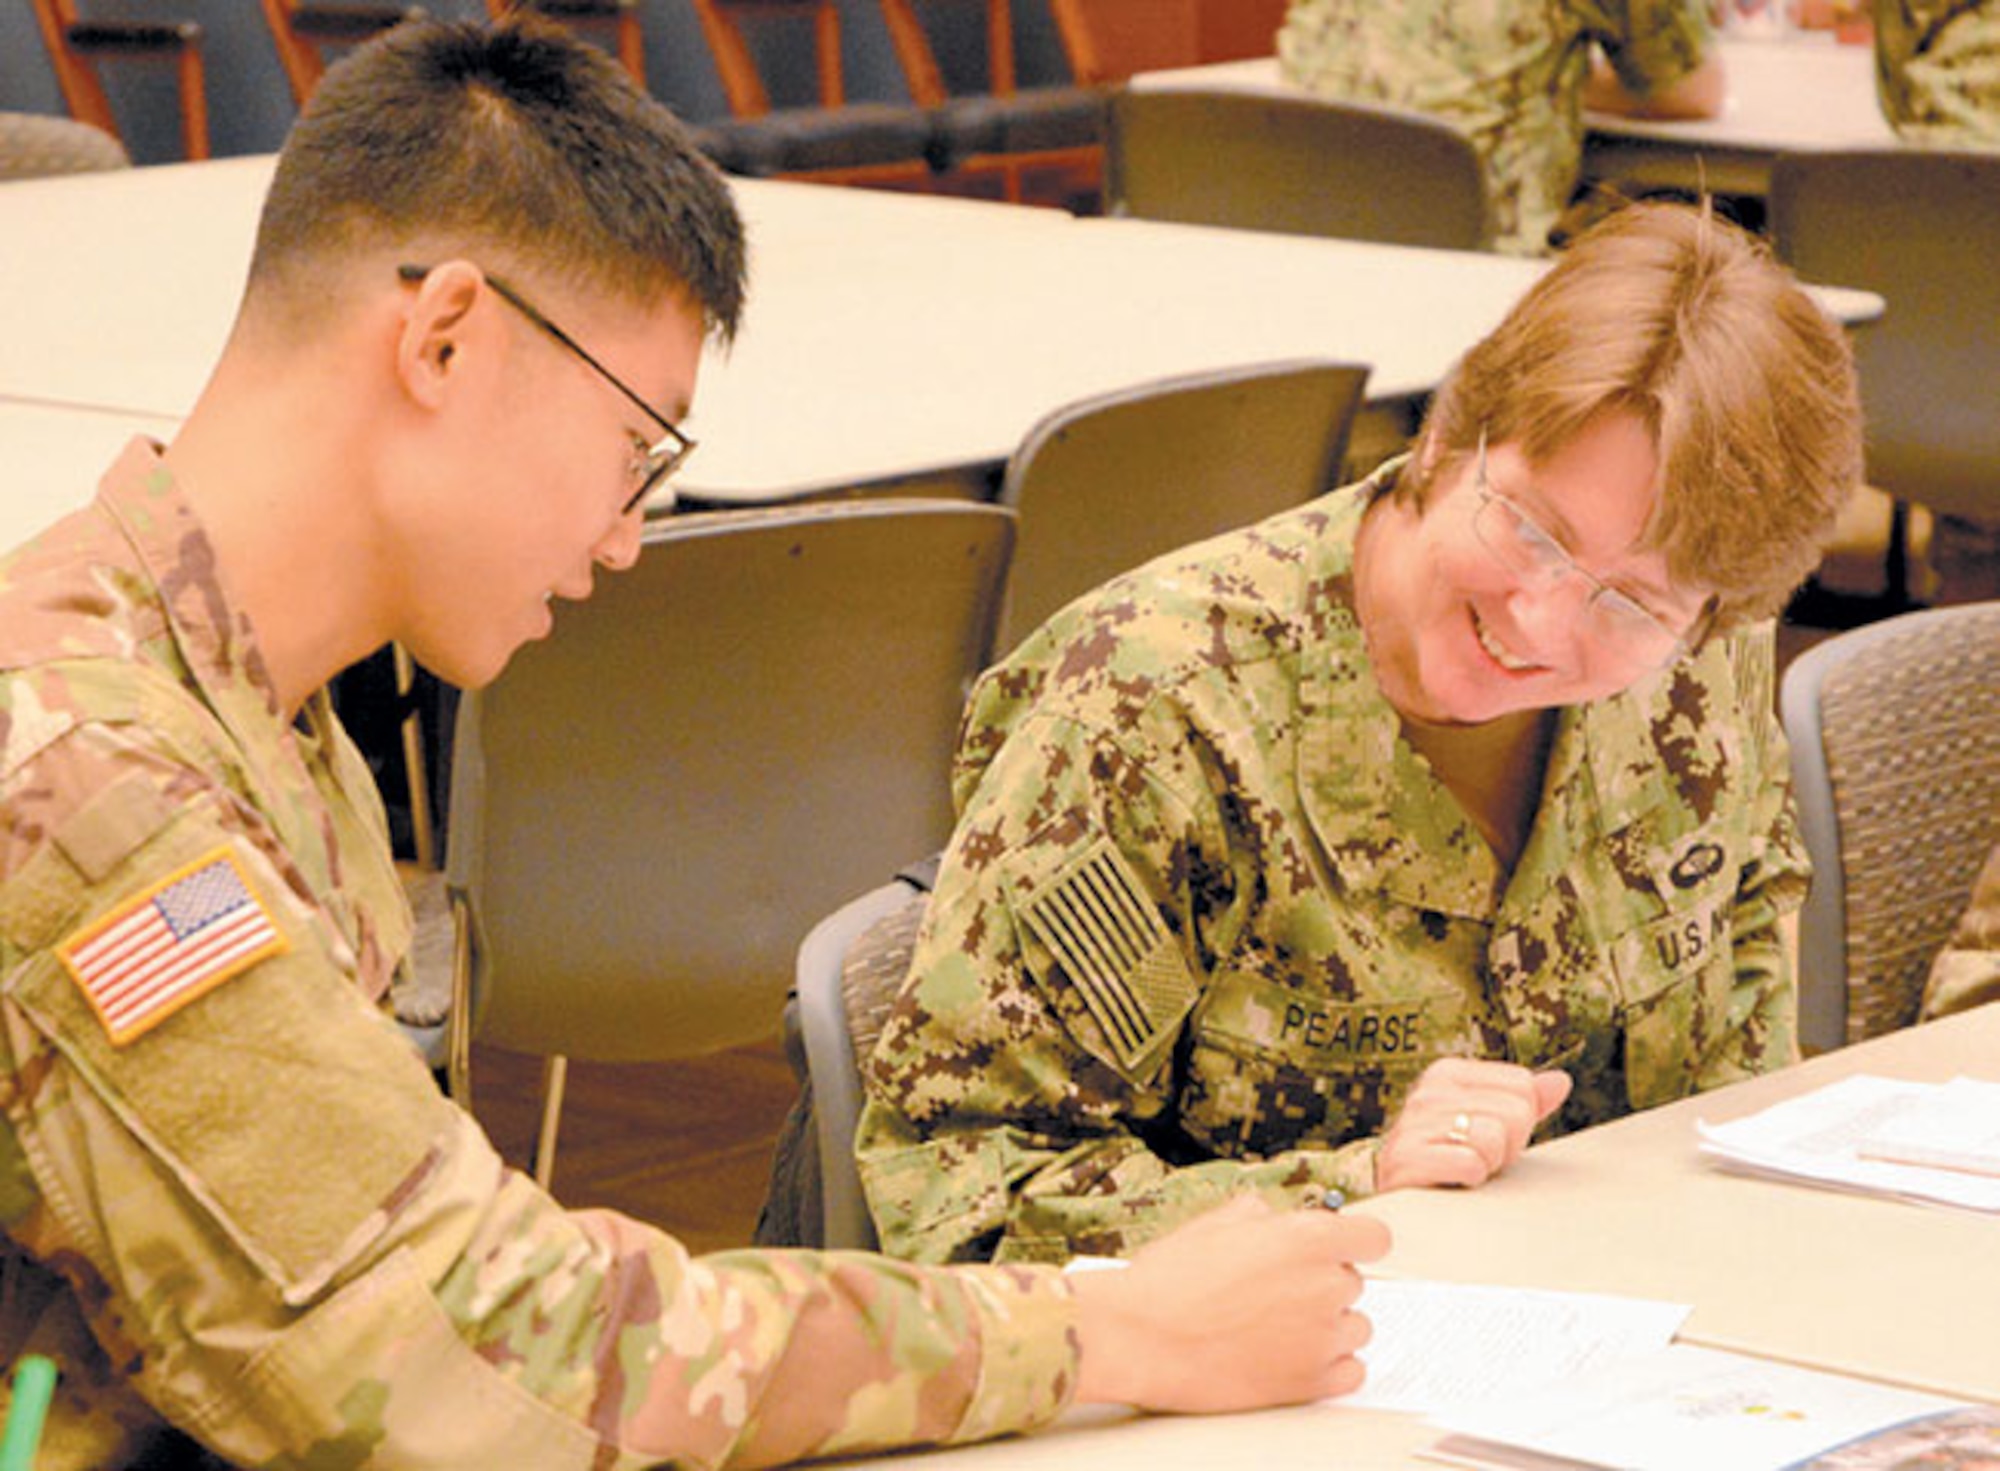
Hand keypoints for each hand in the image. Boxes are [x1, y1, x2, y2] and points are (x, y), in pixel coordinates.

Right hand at [1070, 1194, 1390, 1411]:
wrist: (1142, 1336)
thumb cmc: (1170, 1280)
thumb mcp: (1215, 1222)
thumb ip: (1264, 1215)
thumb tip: (1276, 1218)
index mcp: (1308, 1239)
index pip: (1374, 1237)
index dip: (1354, 1241)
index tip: (1341, 1249)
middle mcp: (1325, 1286)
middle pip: (1354, 1282)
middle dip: (1323, 1283)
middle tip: (1278, 1290)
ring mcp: (1322, 1338)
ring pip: (1355, 1327)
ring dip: (1328, 1325)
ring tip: (1279, 1324)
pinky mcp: (1312, 1382)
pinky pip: (1351, 1371)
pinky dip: (1331, 1364)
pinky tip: (1294, 1353)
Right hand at [1375, 1057, 1571, 1192]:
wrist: (1406, 1203)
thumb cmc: (1452, 1162)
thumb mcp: (1492, 1126)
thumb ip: (1526, 1102)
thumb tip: (1561, 1081)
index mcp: (1448, 1073)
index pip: (1523, 1085)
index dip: (1518, 1122)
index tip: (1489, 1139)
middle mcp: (1428, 1090)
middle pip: (1515, 1112)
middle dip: (1505, 1147)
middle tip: (1477, 1159)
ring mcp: (1413, 1122)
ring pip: (1494, 1137)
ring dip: (1486, 1165)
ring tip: (1462, 1170)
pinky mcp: (1406, 1157)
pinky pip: (1470, 1164)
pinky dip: (1469, 1180)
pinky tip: (1451, 1182)